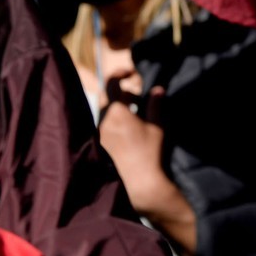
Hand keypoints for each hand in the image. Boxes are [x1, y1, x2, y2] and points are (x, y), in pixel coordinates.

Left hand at [98, 86, 196, 255]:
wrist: (138, 183)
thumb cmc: (150, 153)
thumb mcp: (157, 126)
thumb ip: (155, 105)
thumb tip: (157, 89)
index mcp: (117, 112)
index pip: (112, 84)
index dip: (120, 73)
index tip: (130, 72)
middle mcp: (102, 121)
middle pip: (106, 97)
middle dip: (121, 93)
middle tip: (137, 98)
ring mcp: (98, 135)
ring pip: (104, 113)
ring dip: (117, 109)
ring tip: (134, 116)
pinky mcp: (98, 146)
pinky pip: (102, 127)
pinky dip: (113, 123)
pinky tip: (126, 133)